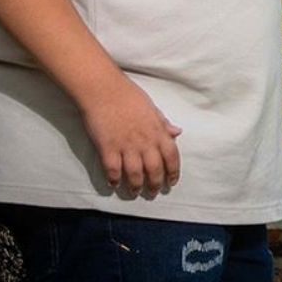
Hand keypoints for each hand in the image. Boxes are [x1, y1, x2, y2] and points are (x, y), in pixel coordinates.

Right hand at [80, 77, 180, 197]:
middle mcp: (145, 142)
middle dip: (155, 184)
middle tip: (153, 192)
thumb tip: (177, 132)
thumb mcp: (152, 108)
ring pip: (135, 174)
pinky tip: (113, 184)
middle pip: (155, 170)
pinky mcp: (107, 147)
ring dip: (135, 186)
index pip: (172, 157)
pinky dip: (113, 179)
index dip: (173, 172)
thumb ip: (164, 123)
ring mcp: (126, 146)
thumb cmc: (128, 95)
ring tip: (134, 192)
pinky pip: (112, 169)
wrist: (103, 89)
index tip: (171, 182)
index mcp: (158, 132)